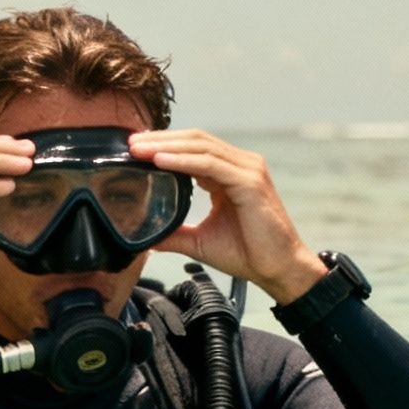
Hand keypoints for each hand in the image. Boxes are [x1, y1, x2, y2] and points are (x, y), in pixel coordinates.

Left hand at [129, 129, 325, 303]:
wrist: (278, 269)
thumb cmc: (248, 253)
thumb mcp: (201, 241)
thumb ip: (175, 235)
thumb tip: (147, 240)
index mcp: (229, 174)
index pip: (192, 148)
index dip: (164, 145)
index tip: (134, 149)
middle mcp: (240, 165)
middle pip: (194, 140)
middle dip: (160, 139)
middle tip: (130, 143)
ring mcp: (247, 170)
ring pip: (200, 147)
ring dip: (166, 146)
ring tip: (139, 149)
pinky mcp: (250, 182)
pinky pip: (210, 164)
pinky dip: (183, 161)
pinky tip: (160, 161)